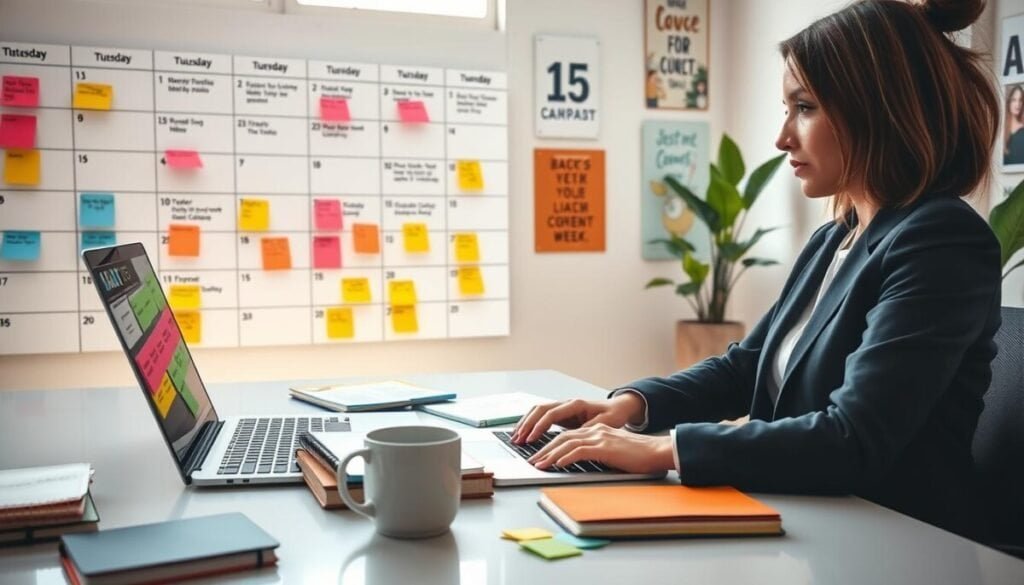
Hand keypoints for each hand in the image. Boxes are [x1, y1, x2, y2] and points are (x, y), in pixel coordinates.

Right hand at [511, 393, 645, 443]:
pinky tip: (524, 435)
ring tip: (515, 437)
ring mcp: (563, 408)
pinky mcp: (562, 415)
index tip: (531, 439)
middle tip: (517, 439)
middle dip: (527, 424)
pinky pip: (541, 417)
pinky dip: (531, 425)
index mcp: (576, 404)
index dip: (540, 426)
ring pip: (537, 412)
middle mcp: (567, 403)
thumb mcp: (605, 423)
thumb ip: (589, 429)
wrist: (618, 408)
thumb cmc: (613, 415)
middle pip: (539, 410)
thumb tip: (575, 437)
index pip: (551, 414)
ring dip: (526, 423)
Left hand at [527, 424, 675, 473]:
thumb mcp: (612, 451)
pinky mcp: (605, 447)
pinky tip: (557, 464)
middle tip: (532, 459)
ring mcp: (600, 437)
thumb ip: (596, 452)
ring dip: (550, 454)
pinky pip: (580, 451)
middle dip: (544, 448)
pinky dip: (566, 457)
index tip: (538, 454)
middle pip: (562, 437)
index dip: (550, 444)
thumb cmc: (638, 455)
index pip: (566, 435)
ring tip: (539, 464)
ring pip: (567, 443)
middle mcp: (595, 430)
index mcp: (596, 429)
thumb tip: (579, 462)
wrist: (657, 452)